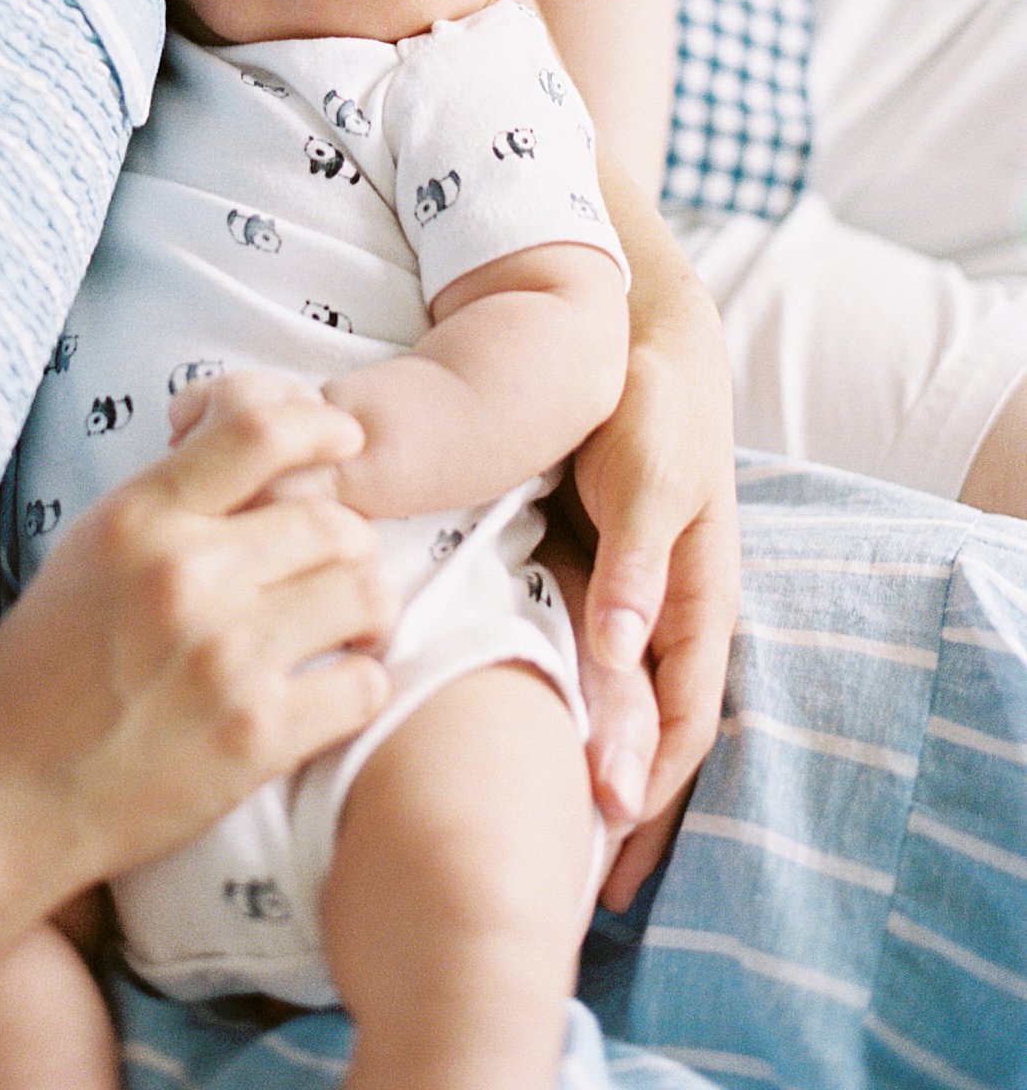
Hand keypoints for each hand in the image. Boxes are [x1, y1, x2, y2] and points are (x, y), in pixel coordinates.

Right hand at [0, 390, 394, 901]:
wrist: (0, 798)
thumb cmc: (42, 669)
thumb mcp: (90, 549)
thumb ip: (173, 498)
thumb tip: (258, 448)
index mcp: (141, 518)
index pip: (262, 432)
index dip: (321, 425)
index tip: (344, 441)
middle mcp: (188, 575)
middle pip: (334, 520)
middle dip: (349, 540)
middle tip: (339, 566)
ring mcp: (226, 657)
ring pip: (364, 592)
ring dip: (367, 608)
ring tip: (349, 628)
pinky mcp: (255, 738)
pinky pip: (364, 685)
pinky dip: (361, 683)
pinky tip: (333, 688)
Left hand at [567, 281, 738, 908]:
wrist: (632, 342)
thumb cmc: (651, 407)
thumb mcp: (648, 479)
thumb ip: (635, 566)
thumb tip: (625, 656)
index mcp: (699, 598)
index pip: (682, 714)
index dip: (648, 776)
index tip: (603, 831)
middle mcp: (669, 613)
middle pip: (657, 734)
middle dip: (632, 811)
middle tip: (591, 893)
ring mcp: (632, 600)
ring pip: (622, 710)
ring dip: (600, 774)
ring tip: (565, 853)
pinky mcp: (593, 578)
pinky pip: (586, 663)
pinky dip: (573, 715)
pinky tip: (535, 749)